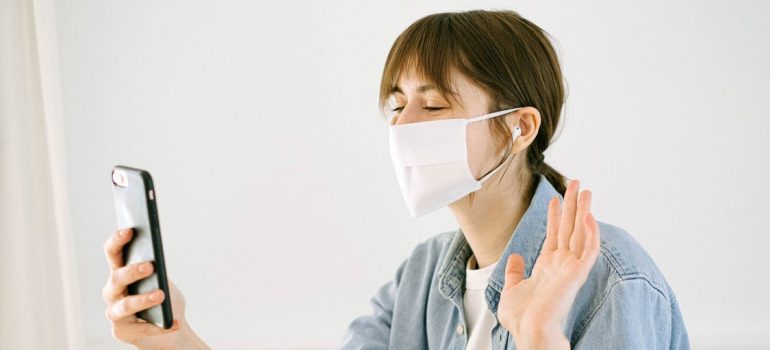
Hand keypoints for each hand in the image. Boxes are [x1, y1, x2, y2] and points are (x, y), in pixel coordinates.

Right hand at [102, 228, 205, 349]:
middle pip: (116, 278)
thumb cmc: (162, 297)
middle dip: (132, 271)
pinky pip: (141, 329)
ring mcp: (114, 313)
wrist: (167, 326)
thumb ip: (157, 268)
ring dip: (143, 299)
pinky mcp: (121, 332)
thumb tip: (156, 254)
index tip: (130, 230)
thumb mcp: (162, 279)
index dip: (117, 241)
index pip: (112, 253)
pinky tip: (174, 323)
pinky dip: (160, 326)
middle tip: (150, 266)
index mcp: (119, 272)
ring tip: (161, 295)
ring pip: (125, 305)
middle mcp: (112, 291)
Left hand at [497, 180, 600, 348]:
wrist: (528, 330)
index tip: (554, 199)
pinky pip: (588, 251)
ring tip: (584, 191)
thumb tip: (516, 257)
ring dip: (584, 211)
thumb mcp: (512, 289)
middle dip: (572, 205)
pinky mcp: (577, 274)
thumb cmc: (522, 318)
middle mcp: (562, 265)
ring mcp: (571, 269)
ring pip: (581, 234)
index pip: (555, 235)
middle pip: (570, 228)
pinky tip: (589, 217)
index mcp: (548, 267)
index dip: (555, 216)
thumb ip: (516, 272)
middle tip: (575, 183)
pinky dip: (590, 234)